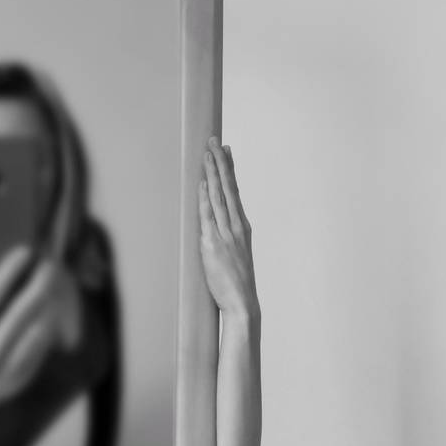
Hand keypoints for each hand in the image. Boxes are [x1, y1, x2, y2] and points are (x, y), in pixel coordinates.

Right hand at [0, 247, 78, 407]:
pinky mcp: (18, 378)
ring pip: (32, 331)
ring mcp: (0, 373)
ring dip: (47, 302)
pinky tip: (56, 303)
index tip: (24, 251)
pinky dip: (49, 322)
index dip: (7, 273)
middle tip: (48, 262)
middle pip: (15, 315)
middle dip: (34, 286)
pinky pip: (40, 346)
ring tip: (53, 279)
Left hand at [198, 137, 258, 318]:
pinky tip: (203, 182)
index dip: (229, 170)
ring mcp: (226, 235)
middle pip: (227, 188)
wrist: (242, 304)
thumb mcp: (235, 255)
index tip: (225, 151)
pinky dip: (206, 198)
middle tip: (215, 141)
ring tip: (208, 152)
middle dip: (220, 163)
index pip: (234, 192)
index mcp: (242, 227)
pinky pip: (208, 216)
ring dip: (213, 173)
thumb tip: (217, 227)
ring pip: (219, 197)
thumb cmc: (236, 284)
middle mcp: (236, 227)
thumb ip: (227, 239)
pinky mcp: (213, 245)